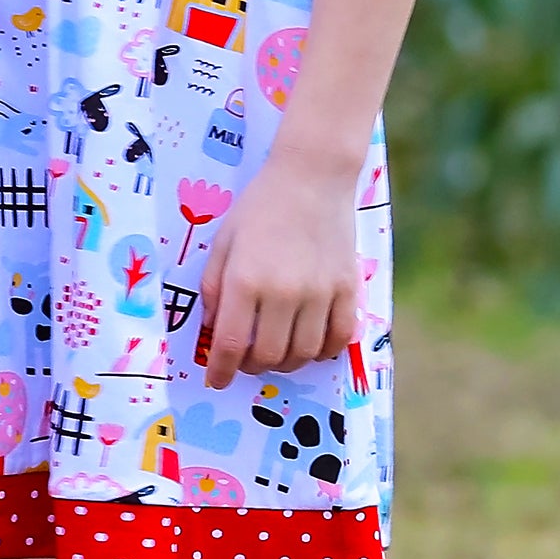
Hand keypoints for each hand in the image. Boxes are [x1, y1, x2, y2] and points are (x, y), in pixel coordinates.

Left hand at [195, 156, 366, 386]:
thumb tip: (211, 330)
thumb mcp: (223, 242)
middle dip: (251, 367)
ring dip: (285, 362)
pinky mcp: (348, 290)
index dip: (221, 370)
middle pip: (267, 356)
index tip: (216, 380)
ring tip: (276, 352)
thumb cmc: (260, 208)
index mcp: (245, 279)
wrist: (312, 178)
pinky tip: (309, 343)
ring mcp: (320, 292)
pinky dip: (322, 351)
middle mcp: (283, 291)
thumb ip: (213, 288)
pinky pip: (338, 339)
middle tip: (246, 360)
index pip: (230, 344)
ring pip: (303, 354)